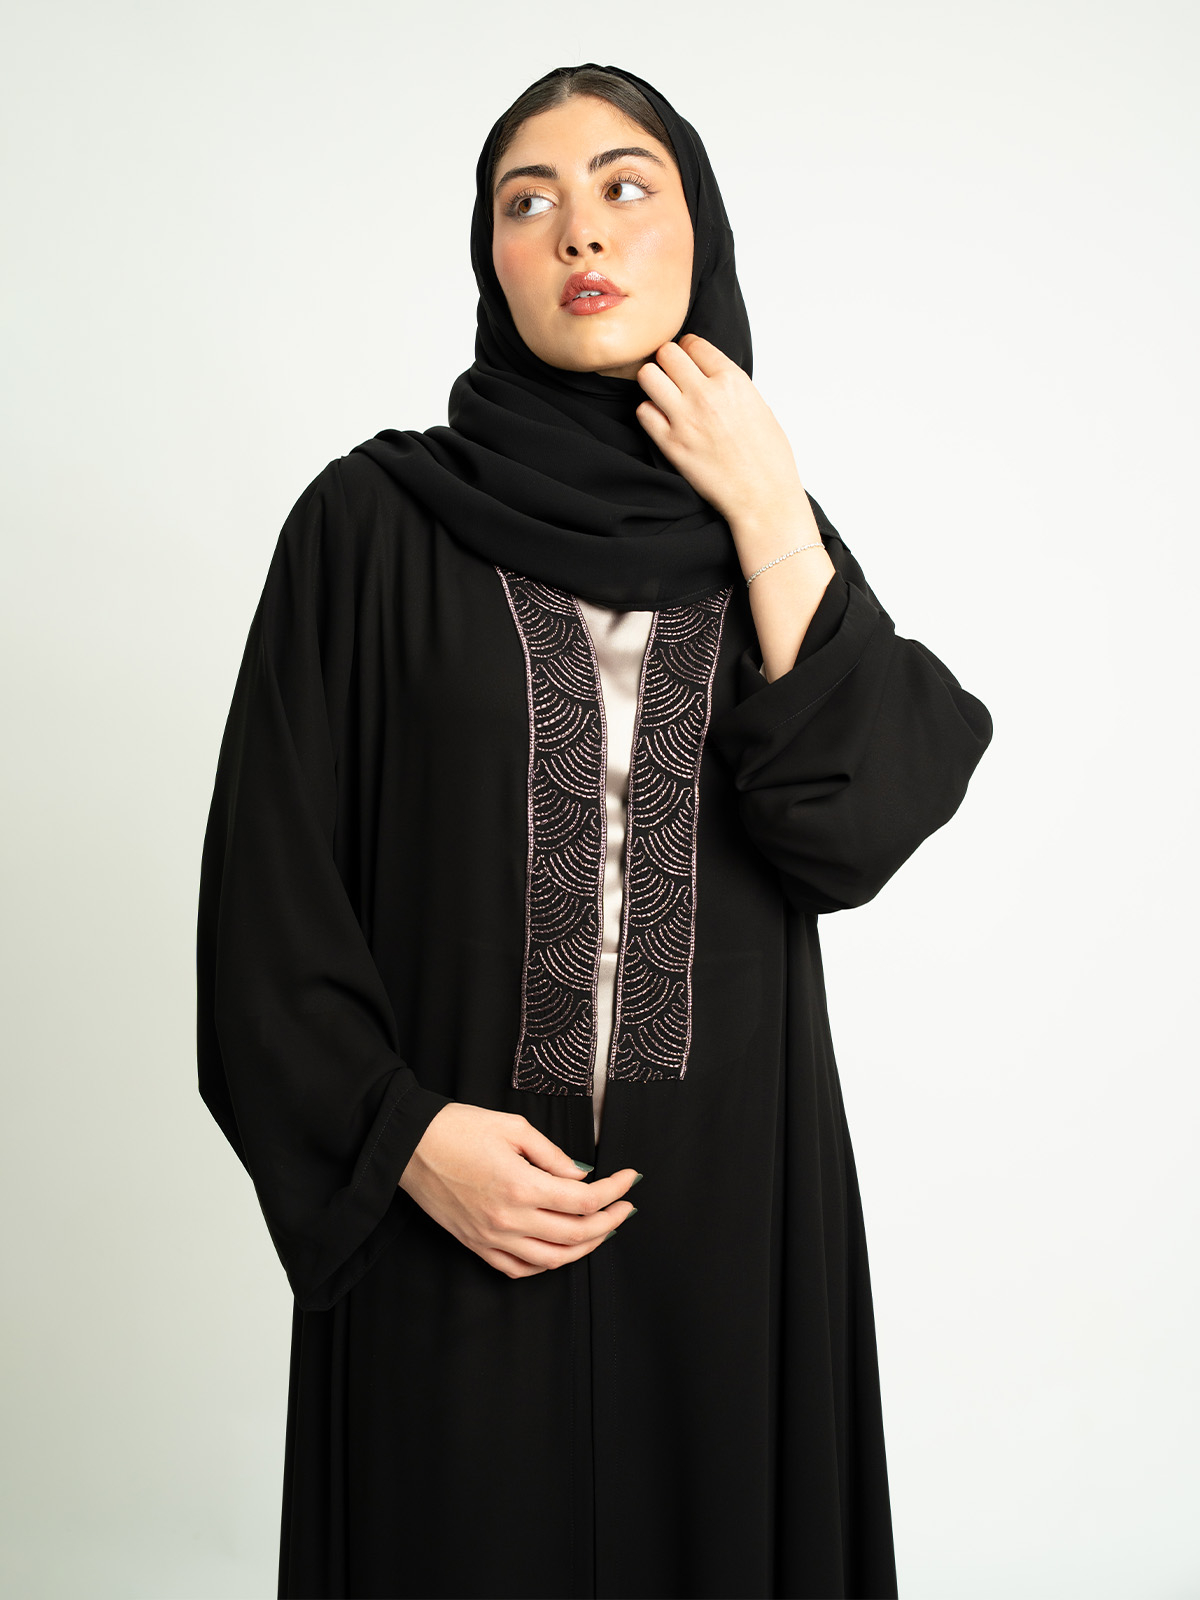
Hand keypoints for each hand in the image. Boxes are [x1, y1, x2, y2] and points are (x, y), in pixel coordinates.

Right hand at [399, 1102, 639, 1278]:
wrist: (408, 1145)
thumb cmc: (457, 1128)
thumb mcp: (513, 1128)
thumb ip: (552, 1155)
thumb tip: (581, 1175)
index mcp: (521, 1185)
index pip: (584, 1200)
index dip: (615, 1191)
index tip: (630, 1179)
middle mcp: (508, 1219)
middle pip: (576, 1234)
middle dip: (610, 1221)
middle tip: (626, 1207)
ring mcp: (491, 1237)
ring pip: (552, 1260)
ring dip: (584, 1247)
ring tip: (601, 1229)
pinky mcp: (476, 1245)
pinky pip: (519, 1269)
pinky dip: (546, 1264)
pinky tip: (559, 1249)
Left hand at [634, 334, 809, 533]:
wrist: (763, 497)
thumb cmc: (768, 458)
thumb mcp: (760, 406)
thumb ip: (731, 386)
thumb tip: (710, 375)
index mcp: (733, 381)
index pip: (694, 343)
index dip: (689, 351)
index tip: (689, 361)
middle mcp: (706, 394)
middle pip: (667, 353)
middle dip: (668, 362)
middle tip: (673, 377)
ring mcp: (685, 419)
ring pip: (648, 376)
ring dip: (654, 382)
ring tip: (663, 396)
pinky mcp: (671, 444)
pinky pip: (643, 411)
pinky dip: (649, 412)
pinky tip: (662, 421)